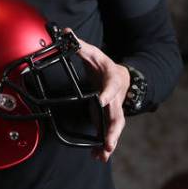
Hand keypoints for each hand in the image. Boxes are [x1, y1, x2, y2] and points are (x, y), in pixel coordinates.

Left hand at [67, 30, 130, 162]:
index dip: (107, 94)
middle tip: (109, 142)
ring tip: (103, 155)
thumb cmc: (105, 66)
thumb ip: (80, 45)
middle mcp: (116, 98)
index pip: (111, 87)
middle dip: (113, 130)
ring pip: (115, 128)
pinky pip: (108, 133)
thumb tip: (66, 32)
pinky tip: (98, 156)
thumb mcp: (94, 53)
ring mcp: (114, 110)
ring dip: (110, 142)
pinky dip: (104, 146)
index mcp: (112, 80)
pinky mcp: (108, 118)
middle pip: (117, 116)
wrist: (121, 76)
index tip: (101, 100)